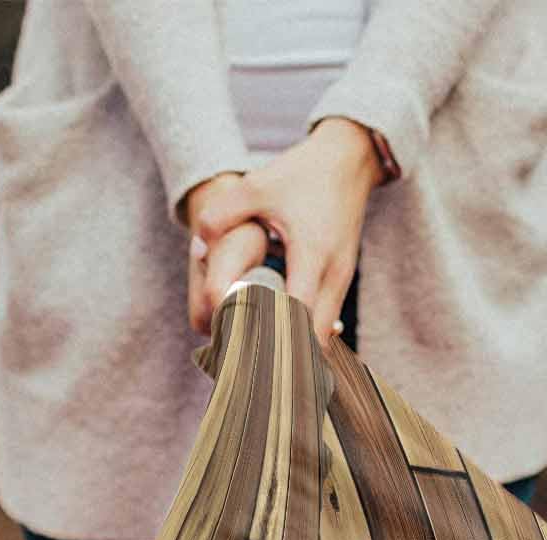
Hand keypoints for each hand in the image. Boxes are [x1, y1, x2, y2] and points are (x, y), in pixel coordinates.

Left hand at [187, 118, 382, 350]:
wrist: (349, 160)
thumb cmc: (303, 173)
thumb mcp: (258, 185)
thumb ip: (222, 213)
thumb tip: (197, 246)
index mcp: (312, 255)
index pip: (297, 316)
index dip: (273, 340)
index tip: (246, 356)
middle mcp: (333, 275)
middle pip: (314, 340)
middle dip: (285, 360)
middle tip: (249, 372)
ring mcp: (342, 282)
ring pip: (323, 338)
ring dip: (295, 352)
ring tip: (261, 366)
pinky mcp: (341, 283)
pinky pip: (325, 325)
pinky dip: (305, 339)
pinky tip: (279, 345)